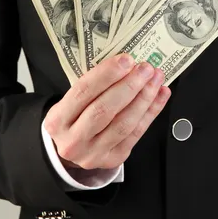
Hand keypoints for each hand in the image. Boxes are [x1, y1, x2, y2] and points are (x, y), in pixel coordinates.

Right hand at [44, 54, 170, 170]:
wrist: (71, 151)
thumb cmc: (73, 119)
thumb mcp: (70, 103)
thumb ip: (92, 88)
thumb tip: (125, 65)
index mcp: (58, 120)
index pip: (83, 92)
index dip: (107, 75)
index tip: (126, 59)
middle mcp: (74, 140)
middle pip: (104, 109)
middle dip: (129, 86)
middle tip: (145, 69)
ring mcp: (94, 153)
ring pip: (124, 123)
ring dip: (144, 98)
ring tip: (156, 80)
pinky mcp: (113, 158)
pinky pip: (136, 133)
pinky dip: (151, 112)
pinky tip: (160, 96)